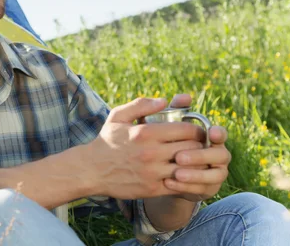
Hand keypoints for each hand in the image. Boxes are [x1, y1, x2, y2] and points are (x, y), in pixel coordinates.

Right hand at [86, 97, 205, 199]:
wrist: (91, 170)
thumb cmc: (107, 140)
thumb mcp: (118, 116)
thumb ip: (141, 104)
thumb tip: (164, 100)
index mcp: (145, 133)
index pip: (187, 130)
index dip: (197, 130)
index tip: (196, 131)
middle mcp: (151, 153)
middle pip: (192, 149)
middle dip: (199, 146)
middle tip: (198, 145)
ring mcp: (152, 172)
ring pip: (189, 168)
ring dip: (195, 164)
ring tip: (194, 160)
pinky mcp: (152, 189)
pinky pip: (180, 185)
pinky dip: (186, 179)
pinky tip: (183, 174)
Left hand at [162, 95, 231, 200]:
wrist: (163, 171)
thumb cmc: (166, 142)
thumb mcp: (166, 126)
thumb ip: (177, 110)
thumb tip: (185, 96)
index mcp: (210, 138)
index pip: (221, 134)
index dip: (219, 134)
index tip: (211, 133)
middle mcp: (218, 155)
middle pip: (220, 155)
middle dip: (200, 156)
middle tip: (179, 157)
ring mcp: (216, 173)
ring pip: (214, 175)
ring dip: (195, 174)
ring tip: (175, 173)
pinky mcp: (208, 189)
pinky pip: (202, 189)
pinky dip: (186, 187)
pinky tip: (169, 183)